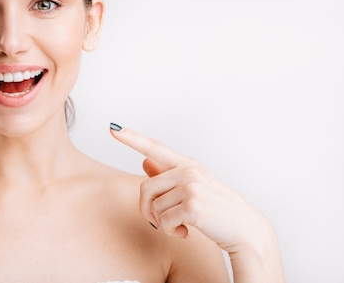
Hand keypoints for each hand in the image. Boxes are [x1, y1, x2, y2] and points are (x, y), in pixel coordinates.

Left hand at [109, 123, 269, 253]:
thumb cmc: (218, 209)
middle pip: (145, 189)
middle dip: (148, 210)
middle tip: (161, 222)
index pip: (155, 147)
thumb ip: (168, 176)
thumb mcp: (194, 188)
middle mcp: (189, 171)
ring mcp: (191, 187)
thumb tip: (145, 160)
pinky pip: (164, 222)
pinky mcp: (193, 206)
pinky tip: (187, 232)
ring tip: (181, 226)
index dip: (132, 138)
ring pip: (153, 208)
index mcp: (187, 164)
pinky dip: (172, 232)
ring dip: (163, 224)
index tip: (114, 128)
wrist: (246, 230)